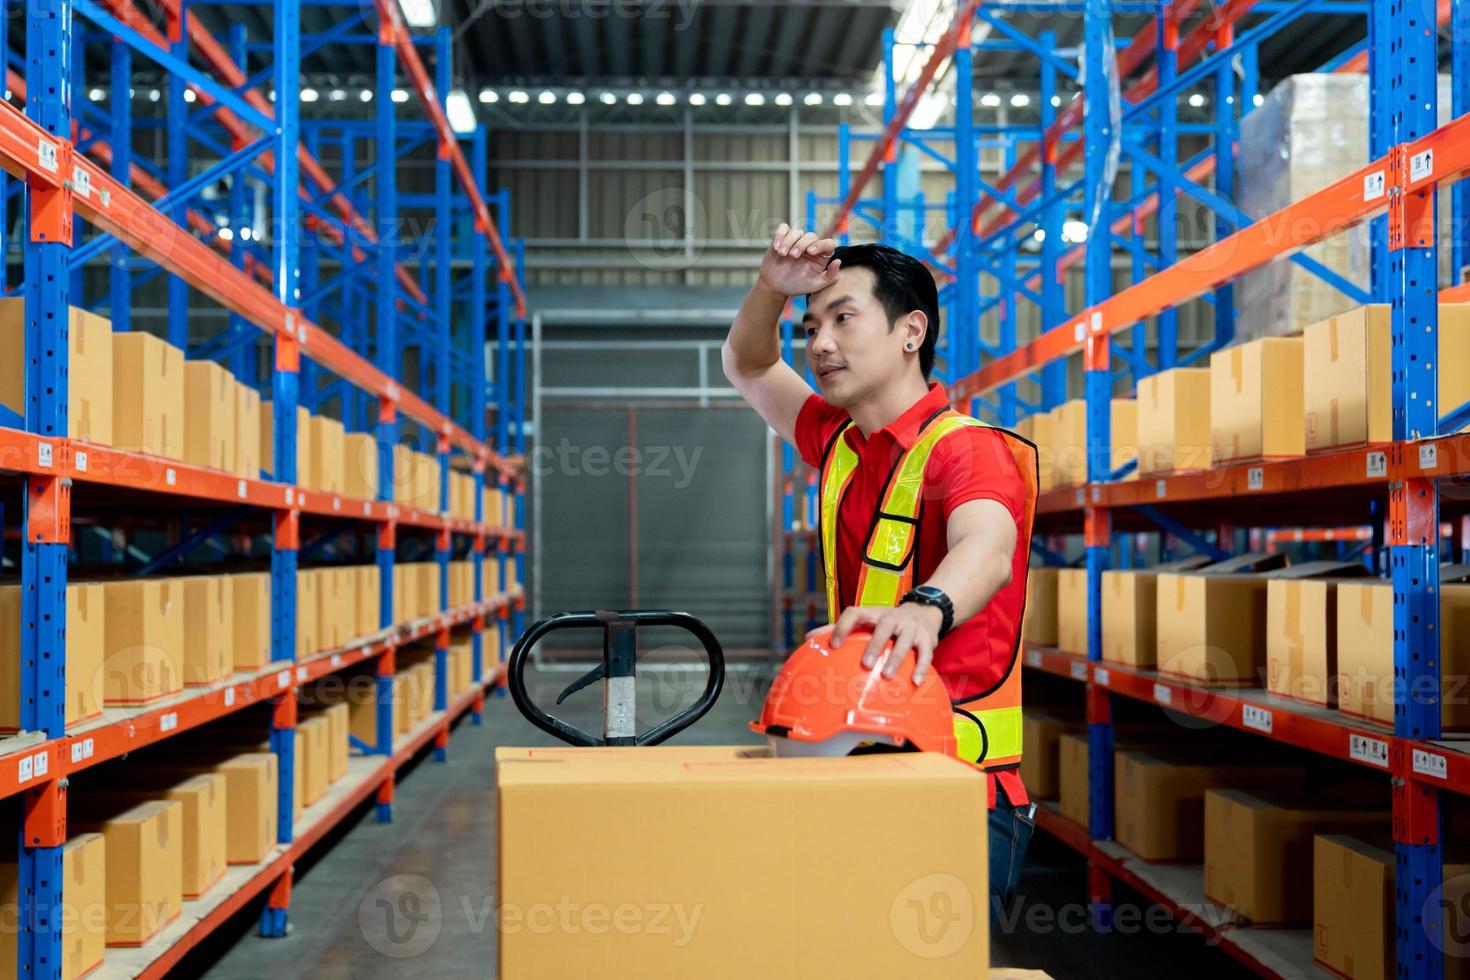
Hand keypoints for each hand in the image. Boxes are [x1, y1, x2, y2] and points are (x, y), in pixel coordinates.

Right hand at [758, 223, 840, 297]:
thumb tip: (838, 261)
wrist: (775, 286)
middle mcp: (809, 246)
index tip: (810, 252)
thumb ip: (830, 276)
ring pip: (796, 232)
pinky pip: (783, 229)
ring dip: (789, 241)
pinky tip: (776, 247)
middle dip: (801, 244)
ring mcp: (796, 241)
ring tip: (782, 254)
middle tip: (793, 256)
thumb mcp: (815, 285)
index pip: (828, 244)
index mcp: (820, 256)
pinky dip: (780, 235)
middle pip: (811, 236)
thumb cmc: (796, 286)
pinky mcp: (782, 238)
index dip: (821, 245)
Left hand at [820, 603, 942, 684]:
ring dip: (897, 658)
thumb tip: (808, 637)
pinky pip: (925, 653)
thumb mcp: (865, 621)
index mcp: (873, 613)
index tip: (833, 645)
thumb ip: (838, 628)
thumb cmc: (885, 622)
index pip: (854, 613)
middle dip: (874, 645)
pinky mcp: (927, 638)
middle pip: (883, 627)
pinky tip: (915, 681)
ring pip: (905, 641)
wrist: (923, 612)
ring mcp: (910, 627)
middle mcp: (892, 617)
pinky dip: (921, 667)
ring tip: (887, 676)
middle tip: (865, 664)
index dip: (842, 627)